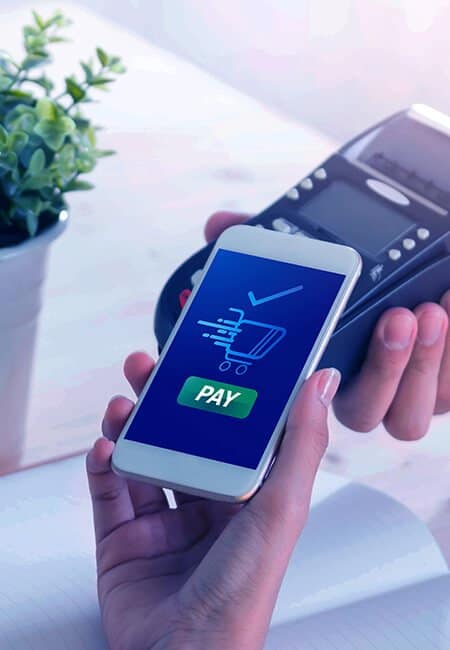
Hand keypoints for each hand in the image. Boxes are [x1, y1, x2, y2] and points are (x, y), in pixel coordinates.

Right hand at [86, 353, 339, 649]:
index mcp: (244, 497)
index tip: (203, 358)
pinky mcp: (123, 540)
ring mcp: (161, 523)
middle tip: (148, 367)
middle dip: (160, 400)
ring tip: (122, 405)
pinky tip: (104, 447)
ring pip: (140, 457)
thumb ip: (302, 442)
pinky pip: (108, 491)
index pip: (226, 431)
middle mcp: (203, 506)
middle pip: (177, 437)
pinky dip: (102, 464)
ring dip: (128, 426)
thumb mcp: (281, 507)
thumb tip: (320, 383)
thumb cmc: (242, 594)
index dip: (213, 392)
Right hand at [204, 211, 449, 439]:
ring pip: (410, 417)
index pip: (309, 399)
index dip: (308, 389)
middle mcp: (367, 389)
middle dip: (382, 370)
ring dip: (422, 365)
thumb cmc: (373, 265)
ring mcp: (410, 393)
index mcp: (328, 367)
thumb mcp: (320, 244)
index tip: (322, 355)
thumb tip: (216, 225)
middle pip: (366, 415)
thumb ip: (270, 235)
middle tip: (395, 317)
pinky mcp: (447, 386)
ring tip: (428, 310)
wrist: (436, 264)